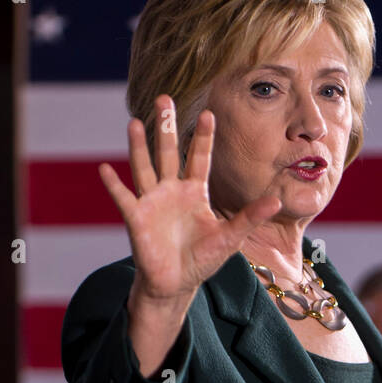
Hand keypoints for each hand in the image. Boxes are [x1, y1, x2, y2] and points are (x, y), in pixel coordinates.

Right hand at [98, 96, 281, 306]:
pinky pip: (123, 198)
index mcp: (195, 192)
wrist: (176, 284)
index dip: (203, 137)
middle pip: (167, 152)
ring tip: (133, 122)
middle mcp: (171, 191)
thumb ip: (250, 217)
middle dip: (166, 127)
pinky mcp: (136, 219)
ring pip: (144, 168)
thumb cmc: (202, 259)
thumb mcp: (230, 237)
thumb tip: (277, 200)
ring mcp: (152, 202)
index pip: (199, 158)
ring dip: (138, 146)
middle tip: (163, 98)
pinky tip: (104, 169)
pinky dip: (114, 185)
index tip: (208, 113)